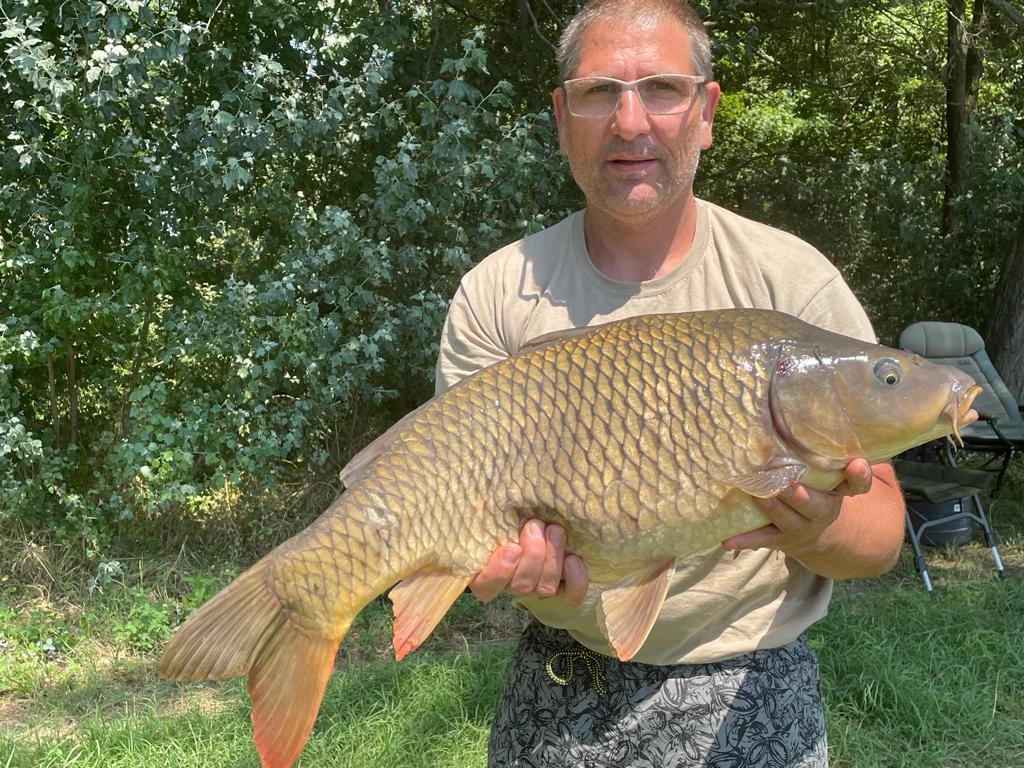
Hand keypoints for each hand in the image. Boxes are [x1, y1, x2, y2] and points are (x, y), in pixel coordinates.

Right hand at [470, 519, 588, 606]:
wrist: (540, 515)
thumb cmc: (509, 512)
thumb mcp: (493, 510)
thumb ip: (486, 514)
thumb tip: (486, 500)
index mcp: (487, 570)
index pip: (485, 587)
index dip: (498, 573)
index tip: (511, 548)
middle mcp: (512, 584)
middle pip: (520, 585)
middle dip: (532, 555)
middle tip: (535, 526)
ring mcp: (538, 587)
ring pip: (545, 588)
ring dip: (551, 558)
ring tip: (554, 530)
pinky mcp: (563, 587)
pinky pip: (571, 595)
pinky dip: (574, 580)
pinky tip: (573, 559)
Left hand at [721, 458, 874, 559]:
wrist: (818, 531)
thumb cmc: (820, 487)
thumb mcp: (832, 470)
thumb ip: (833, 448)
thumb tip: (832, 409)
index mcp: (838, 491)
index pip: (856, 484)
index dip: (858, 475)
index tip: (856, 463)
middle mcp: (822, 510)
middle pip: (816, 506)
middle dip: (801, 496)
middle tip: (787, 484)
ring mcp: (800, 526)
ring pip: (788, 520)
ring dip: (773, 509)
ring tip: (757, 497)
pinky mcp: (780, 537)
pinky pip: (762, 538)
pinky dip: (745, 540)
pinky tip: (727, 540)